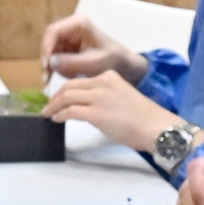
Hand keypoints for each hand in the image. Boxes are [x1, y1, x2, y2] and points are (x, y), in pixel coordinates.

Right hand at [39, 13, 145, 81]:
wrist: (122, 65)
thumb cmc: (112, 60)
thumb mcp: (93, 63)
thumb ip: (72, 62)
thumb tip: (50, 62)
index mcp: (78, 23)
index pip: (53, 31)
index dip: (46, 47)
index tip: (46, 66)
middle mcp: (70, 27)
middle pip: (48, 41)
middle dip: (47, 60)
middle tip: (47, 79)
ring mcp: (67, 37)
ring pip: (50, 51)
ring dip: (53, 66)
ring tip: (65, 78)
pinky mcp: (66, 48)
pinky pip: (54, 58)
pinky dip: (57, 69)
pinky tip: (68, 76)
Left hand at [43, 71, 179, 149]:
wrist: (156, 127)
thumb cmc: (143, 118)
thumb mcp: (122, 98)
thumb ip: (104, 98)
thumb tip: (87, 109)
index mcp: (110, 77)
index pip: (81, 80)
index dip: (65, 90)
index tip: (59, 98)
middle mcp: (103, 83)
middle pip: (70, 86)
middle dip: (55, 97)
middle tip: (48, 106)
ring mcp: (99, 97)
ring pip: (67, 97)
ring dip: (54, 106)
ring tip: (48, 113)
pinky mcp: (96, 113)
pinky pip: (71, 111)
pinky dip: (60, 114)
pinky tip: (57, 119)